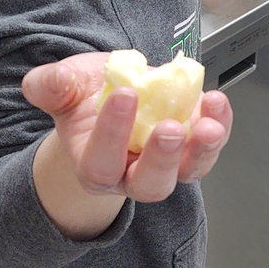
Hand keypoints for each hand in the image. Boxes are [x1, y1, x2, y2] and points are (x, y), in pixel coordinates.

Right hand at [22, 51, 231, 205]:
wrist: (114, 93)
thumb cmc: (85, 98)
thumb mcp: (62, 87)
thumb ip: (50, 86)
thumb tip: (49, 82)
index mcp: (94, 166)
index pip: (102, 162)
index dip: (112, 133)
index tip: (123, 96)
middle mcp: (133, 173)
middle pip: (151, 184)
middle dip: (163, 159)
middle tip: (170, 129)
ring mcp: (168, 162)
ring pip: (189, 171)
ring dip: (203, 150)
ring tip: (209, 124)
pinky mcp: (193, 144)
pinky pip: (210, 145)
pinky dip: (219, 124)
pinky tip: (216, 102)